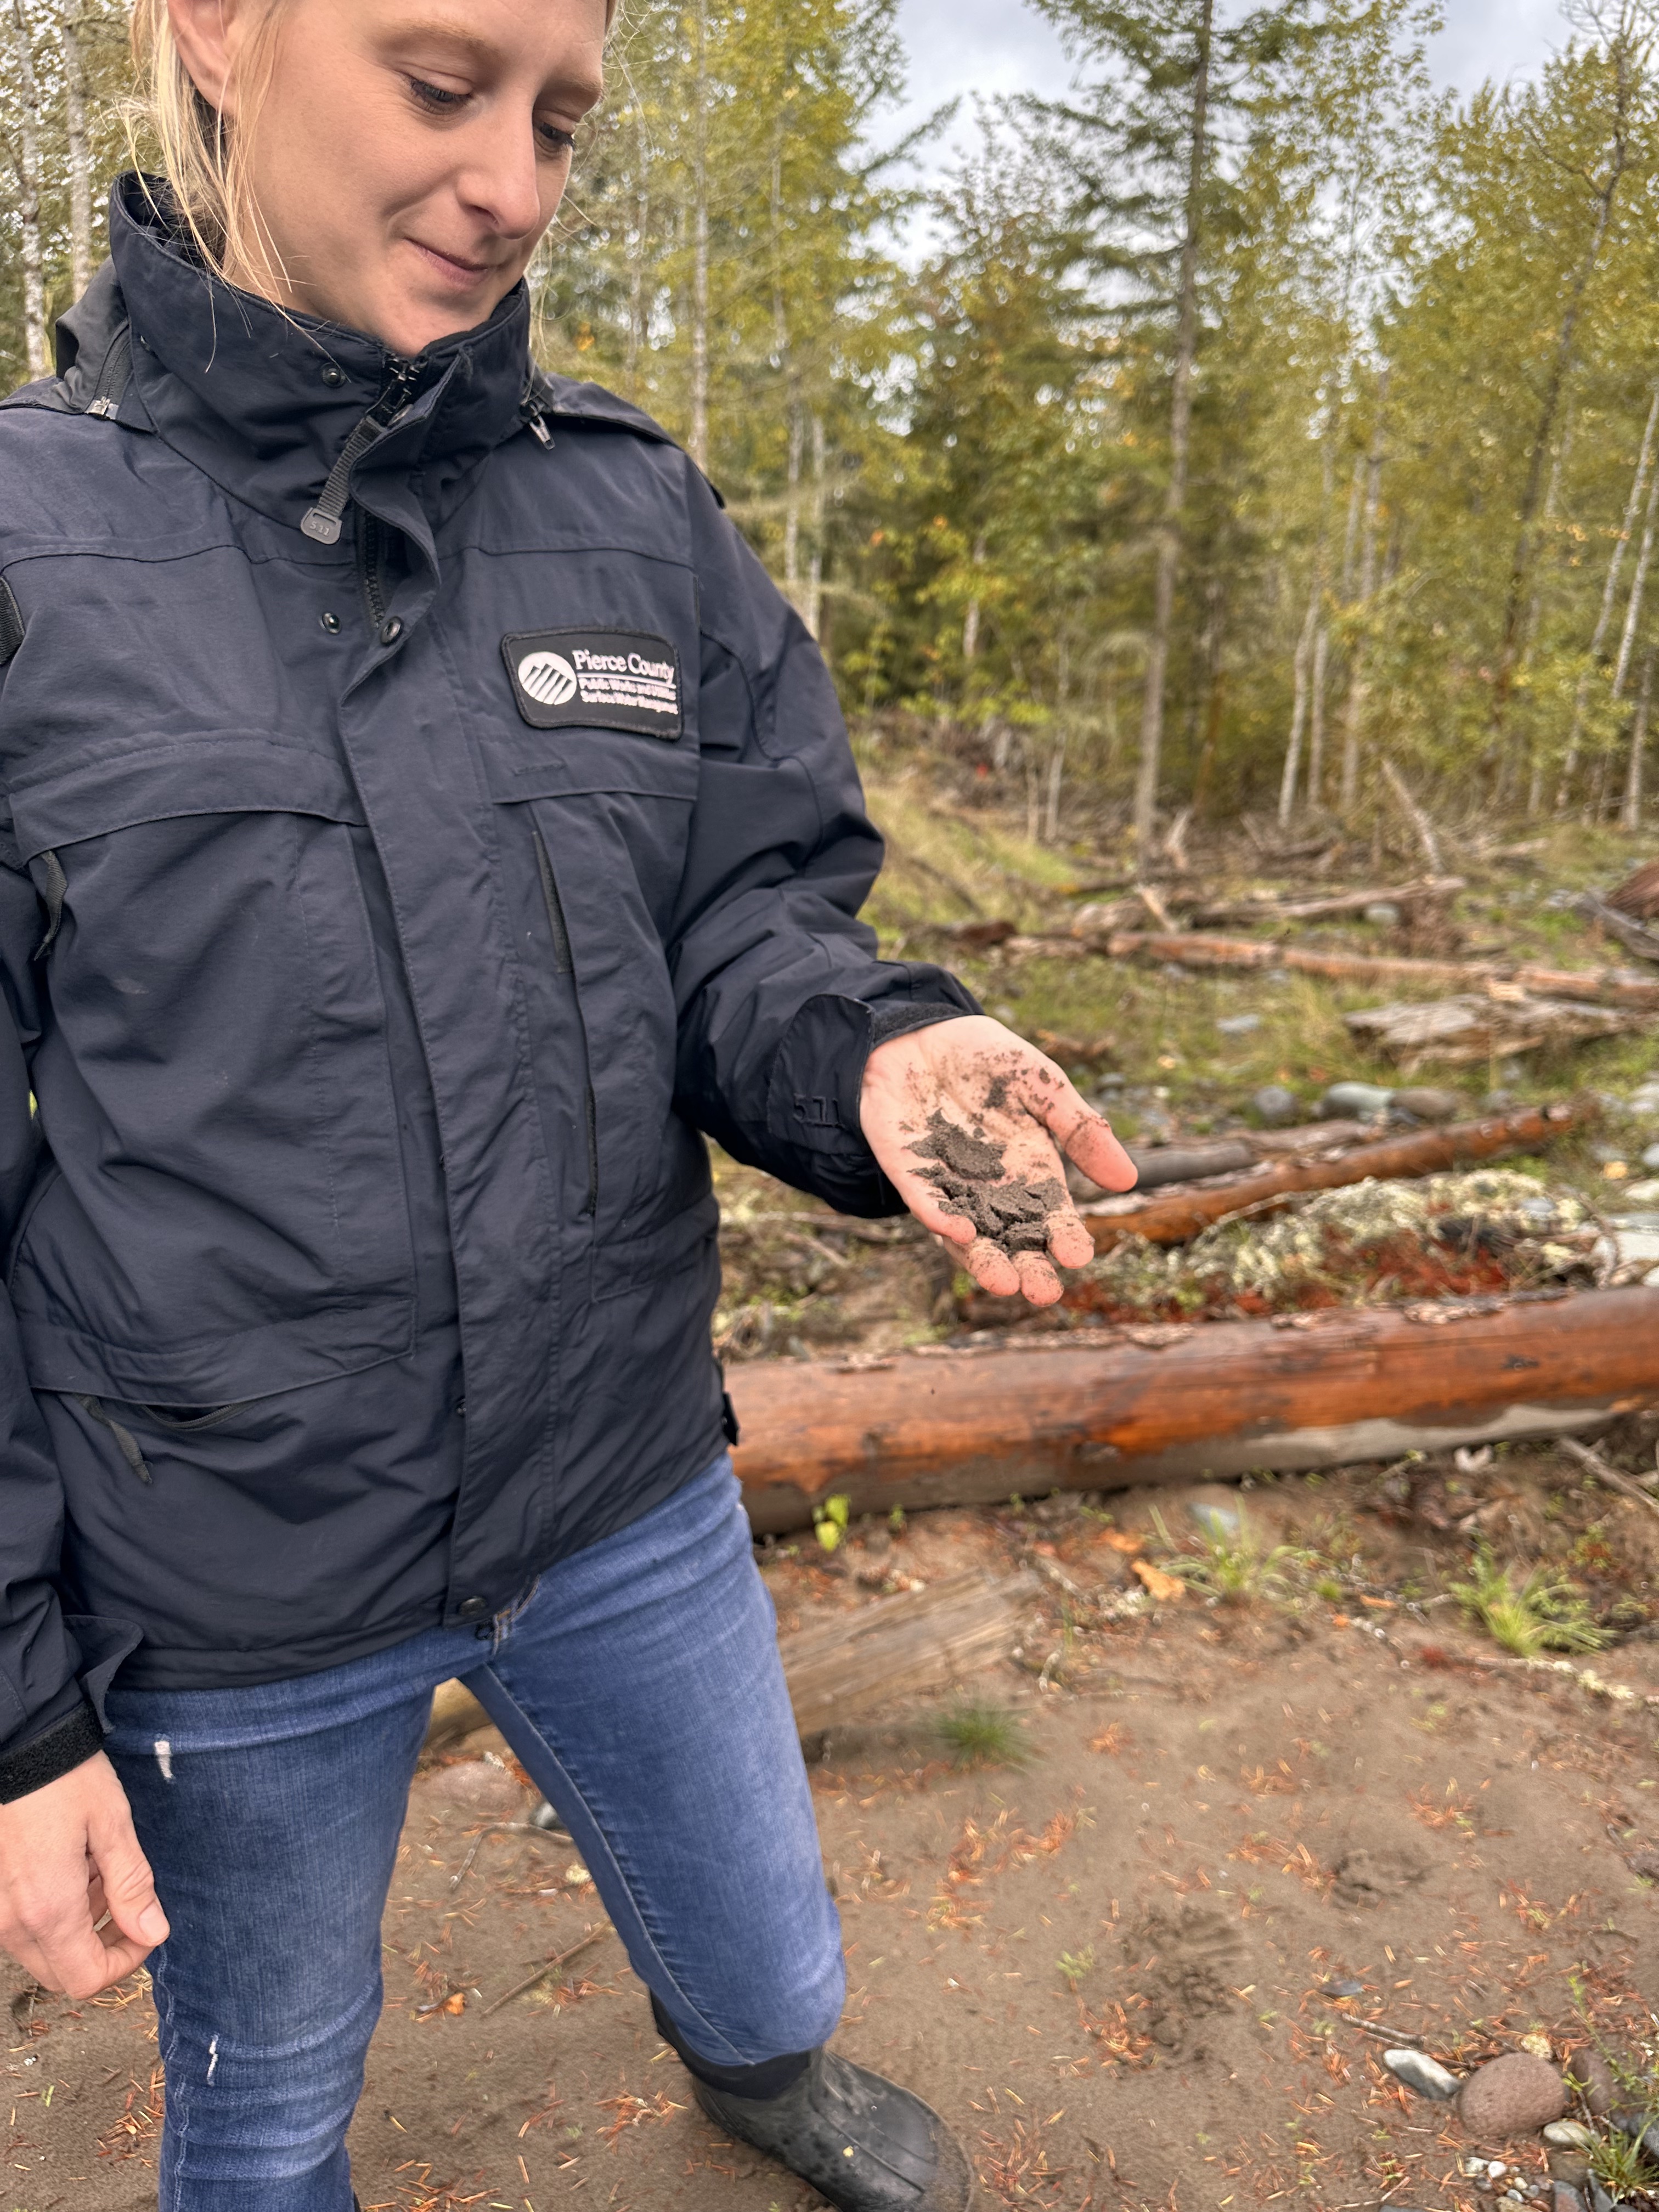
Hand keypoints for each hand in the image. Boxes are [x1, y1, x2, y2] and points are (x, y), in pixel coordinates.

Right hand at [0, 1752, 167, 1997]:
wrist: (19, 1745)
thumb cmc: (66, 1780)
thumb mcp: (112, 1826)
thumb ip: (131, 1886)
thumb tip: (153, 1932)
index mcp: (48, 1911)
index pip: (86, 1979)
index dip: (125, 1963)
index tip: (147, 1928)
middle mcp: (12, 1921)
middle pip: (62, 1972)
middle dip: (103, 1947)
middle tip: (126, 1902)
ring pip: (42, 1949)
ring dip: (78, 1927)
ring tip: (99, 1871)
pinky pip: (22, 1924)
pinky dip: (53, 1910)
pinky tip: (72, 1866)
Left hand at [860, 1015, 1137, 1304]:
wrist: (922, 1034)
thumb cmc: (988, 1060)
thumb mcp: (1043, 1086)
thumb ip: (1080, 1129)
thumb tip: (1128, 1179)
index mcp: (1031, 1172)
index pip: (1053, 1216)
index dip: (1065, 1238)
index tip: (1078, 1256)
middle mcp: (992, 1189)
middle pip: (1013, 1240)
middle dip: (1027, 1268)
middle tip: (1043, 1293)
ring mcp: (950, 1185)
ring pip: (968, 1237)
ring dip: (983, 1261)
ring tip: (1003, 1283)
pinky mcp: (910, 1173)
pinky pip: (925, 1203)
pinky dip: (940, 1218)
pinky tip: (958, 1232)